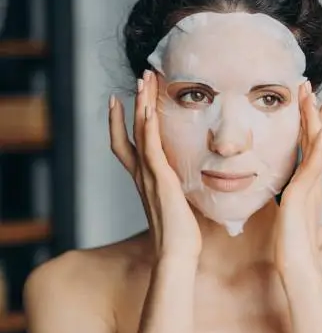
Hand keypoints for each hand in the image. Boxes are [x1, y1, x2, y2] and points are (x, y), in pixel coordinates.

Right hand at [109, 70, 201, 260]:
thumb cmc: (181, 235)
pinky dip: (148, 129)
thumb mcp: (177, 205)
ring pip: (139, 133)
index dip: (121, 121)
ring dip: (142, 104)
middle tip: (140, 77)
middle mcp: (142, 175)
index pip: (127, 144)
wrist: (177, 255)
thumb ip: (178, 191)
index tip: (122, 100)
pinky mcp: (161, 181)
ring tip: (145, 79)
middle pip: (130, 130)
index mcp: (145, 180)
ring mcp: (149, 177)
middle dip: (135, 101)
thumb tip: (189, 185)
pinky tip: (149, 110)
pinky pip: (151, 150)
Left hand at [274, 81, 321, 270]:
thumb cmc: (289, 243)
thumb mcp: (285, 213)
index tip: (305, 101)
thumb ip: (284, 198)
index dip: (308, 122)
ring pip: (318, 146)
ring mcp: (311, 186)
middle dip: (313, 112)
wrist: (297, 264)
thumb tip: (277, 191)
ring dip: (318, 121)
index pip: (308, 146)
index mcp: (306, 183)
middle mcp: (312, 181)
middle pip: (316, 139)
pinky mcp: (306, 194)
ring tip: (316, 98)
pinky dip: (321, 147)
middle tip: (308, 87)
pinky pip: (316, 166)